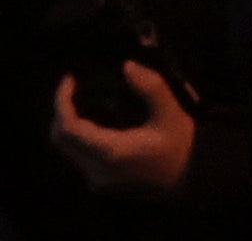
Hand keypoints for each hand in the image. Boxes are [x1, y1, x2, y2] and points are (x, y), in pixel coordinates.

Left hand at [50, 67, 204, 195]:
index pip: (68, 128)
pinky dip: (78, 137)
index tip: (69, 79)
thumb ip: (150, 86)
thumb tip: (127, 66)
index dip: (62, 102)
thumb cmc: (180, 145)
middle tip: (72, 88)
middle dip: (61, 111)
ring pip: (67, 150)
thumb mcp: (170, 112)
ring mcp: (98, 182)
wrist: (190, 181)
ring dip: (68, 125)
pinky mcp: (102, 185)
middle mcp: (97, 171)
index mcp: (111, 152)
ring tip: (80, 100)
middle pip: (61, 140)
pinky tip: (93, 121)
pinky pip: (78, 158)